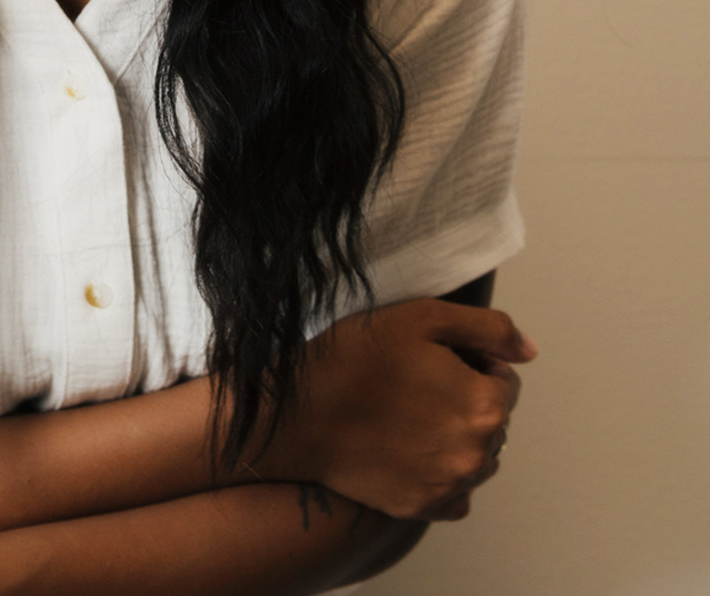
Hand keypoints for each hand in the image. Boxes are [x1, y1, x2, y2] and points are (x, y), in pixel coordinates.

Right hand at [261, 298, 535, 520]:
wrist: (296, 410)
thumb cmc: (354, 357)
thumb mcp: (420, 317)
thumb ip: (487, 328)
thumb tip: (529, 351)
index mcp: (484, 405)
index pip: (504, 381)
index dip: (471, 362)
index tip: (431, 358)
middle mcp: (477, 453)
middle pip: (492, 421)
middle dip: (464, 400)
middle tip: (413, 383)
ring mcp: (451, 486)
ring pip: (475, 457)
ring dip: (454, 437)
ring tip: (406, 416)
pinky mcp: (423, 507)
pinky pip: (454, 495)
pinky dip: (440, 475)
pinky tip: (406, 451)